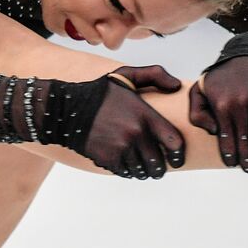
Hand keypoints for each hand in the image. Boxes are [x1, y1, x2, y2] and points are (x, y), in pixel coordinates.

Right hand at [84, 64, 186, 178]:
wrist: (68, 109)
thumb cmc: (101, 92)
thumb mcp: (127, 74)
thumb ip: (156, 74)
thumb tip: (176, 87)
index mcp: (145, 115)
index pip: (174, 142)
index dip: (179, 155)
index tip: (178, 160)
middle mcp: (135, 134)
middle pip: (158, 163)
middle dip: (160, 168)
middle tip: (158, 168)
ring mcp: (121, 148)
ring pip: (142, 170)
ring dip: (144, 171)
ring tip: (143, 168)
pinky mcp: (108, 159)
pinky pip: (125, 173)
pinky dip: (128, 172)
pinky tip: (127, 166)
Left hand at [187, 56, 247, 171]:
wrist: (247, 53)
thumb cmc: (221, 75)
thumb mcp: (199, 90)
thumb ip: (197, 113)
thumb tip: (213, 132)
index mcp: (220, 106)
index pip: (225, 139)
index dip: (230, 155)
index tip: (232, 164)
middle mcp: (239, 105)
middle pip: (244, 141)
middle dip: (247, 159)